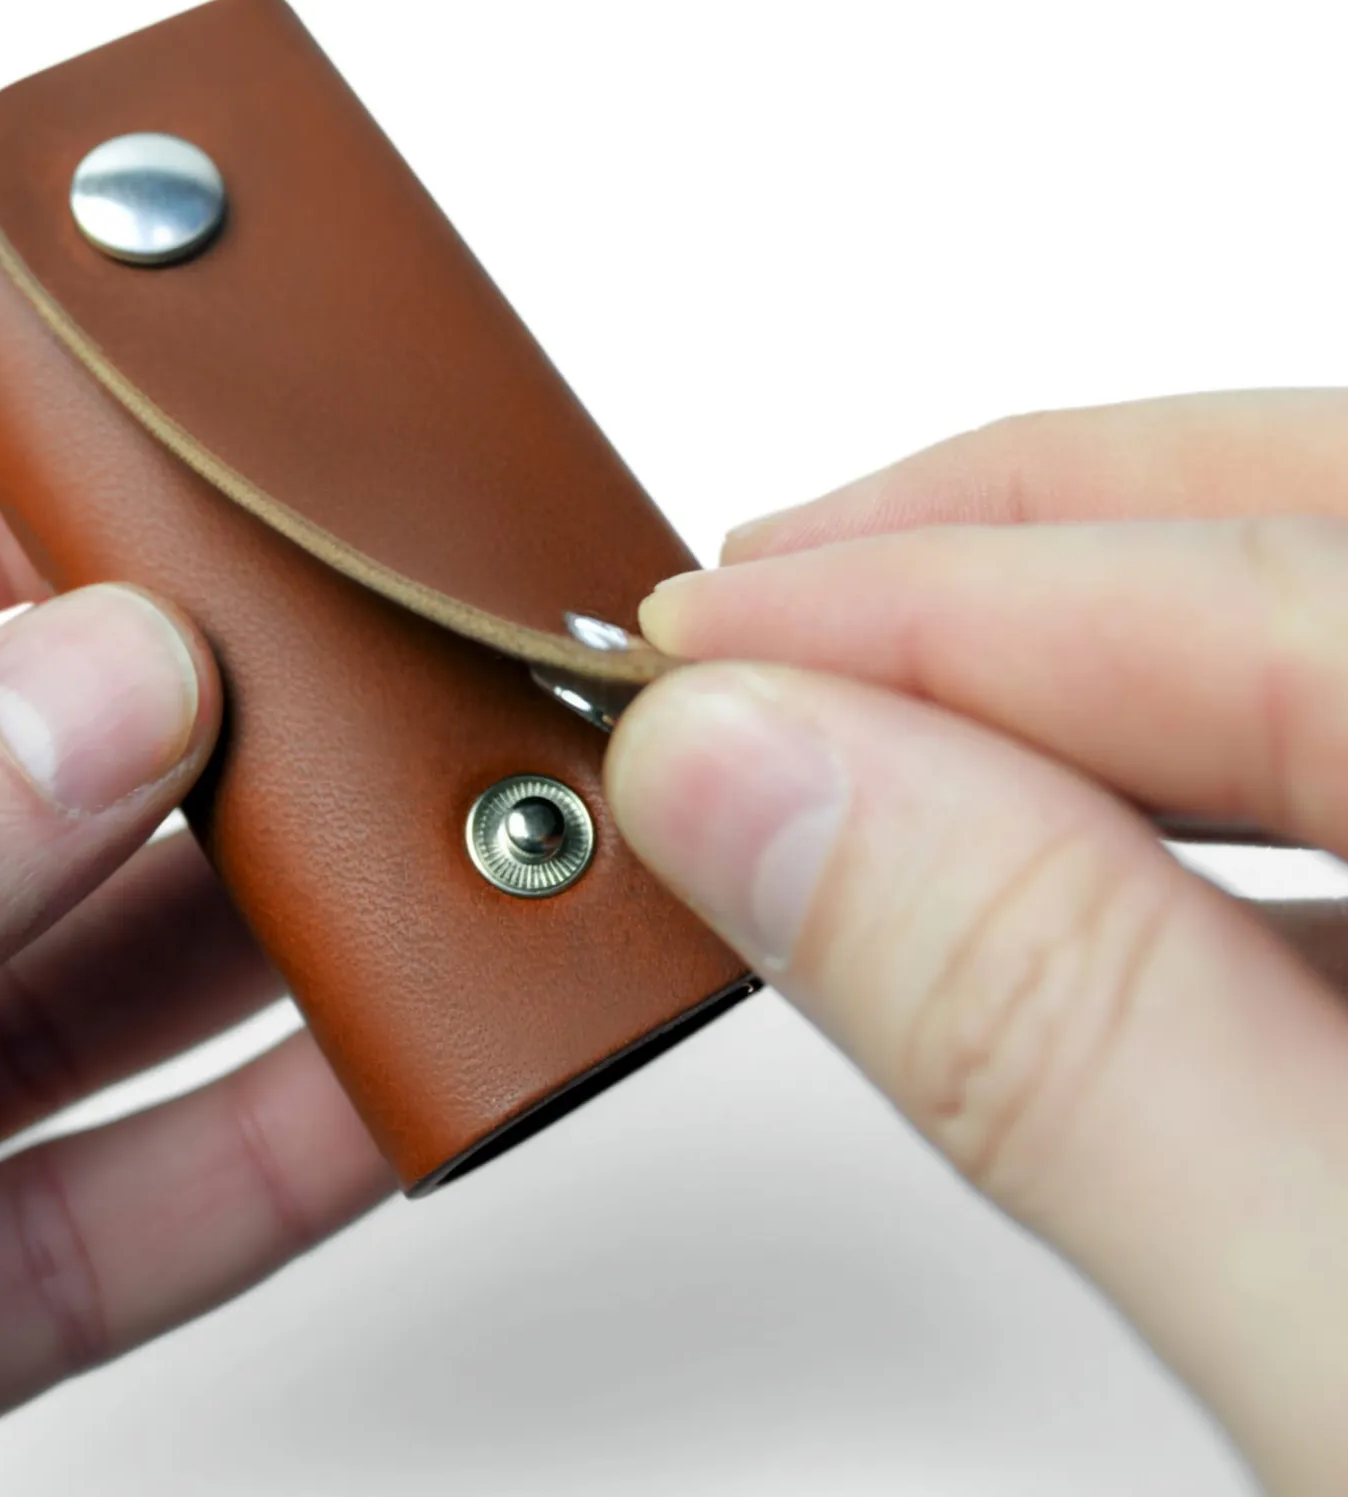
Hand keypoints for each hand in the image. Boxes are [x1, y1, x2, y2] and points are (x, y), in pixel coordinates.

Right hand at [605, 390, 1347, 1494]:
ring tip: (849, 707)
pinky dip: (1167, 818)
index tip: (691, 661)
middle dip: (1008, 546)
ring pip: (1346, 647)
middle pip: (1338, 535)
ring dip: (1070, 661)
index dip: (936, 606)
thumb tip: (762, 789)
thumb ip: (1057, 1044)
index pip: (1294, 608)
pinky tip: (1033, 871)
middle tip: (755, 610)